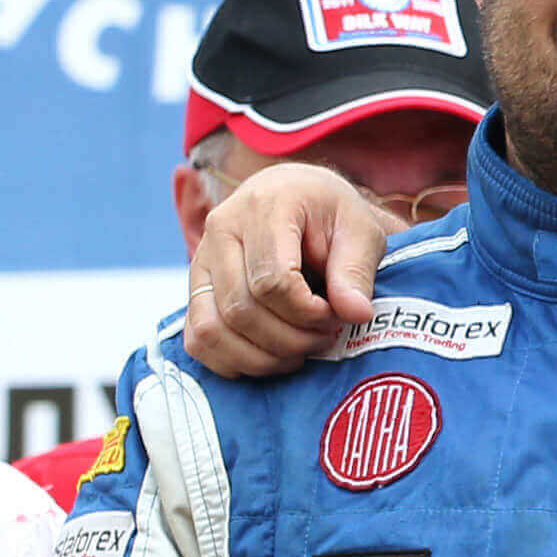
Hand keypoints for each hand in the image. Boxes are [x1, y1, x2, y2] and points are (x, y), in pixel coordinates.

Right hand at [185, 162, 378, 376]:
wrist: (297, 195)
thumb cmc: (332, 214)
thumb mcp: (361, 231)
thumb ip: (356, 272)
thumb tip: (356, 315)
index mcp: (265, 208)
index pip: (272, 281)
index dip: (307, 313)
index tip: (336, 316)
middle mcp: (221, 230)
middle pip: (241, 310)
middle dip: (290, 338)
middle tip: (325, 337)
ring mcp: (200, 259)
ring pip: (212, 329)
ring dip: (261, 357)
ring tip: (301, 352)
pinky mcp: (195, 286)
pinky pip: (197, 338)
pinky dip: (232, 361)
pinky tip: (271, 358)